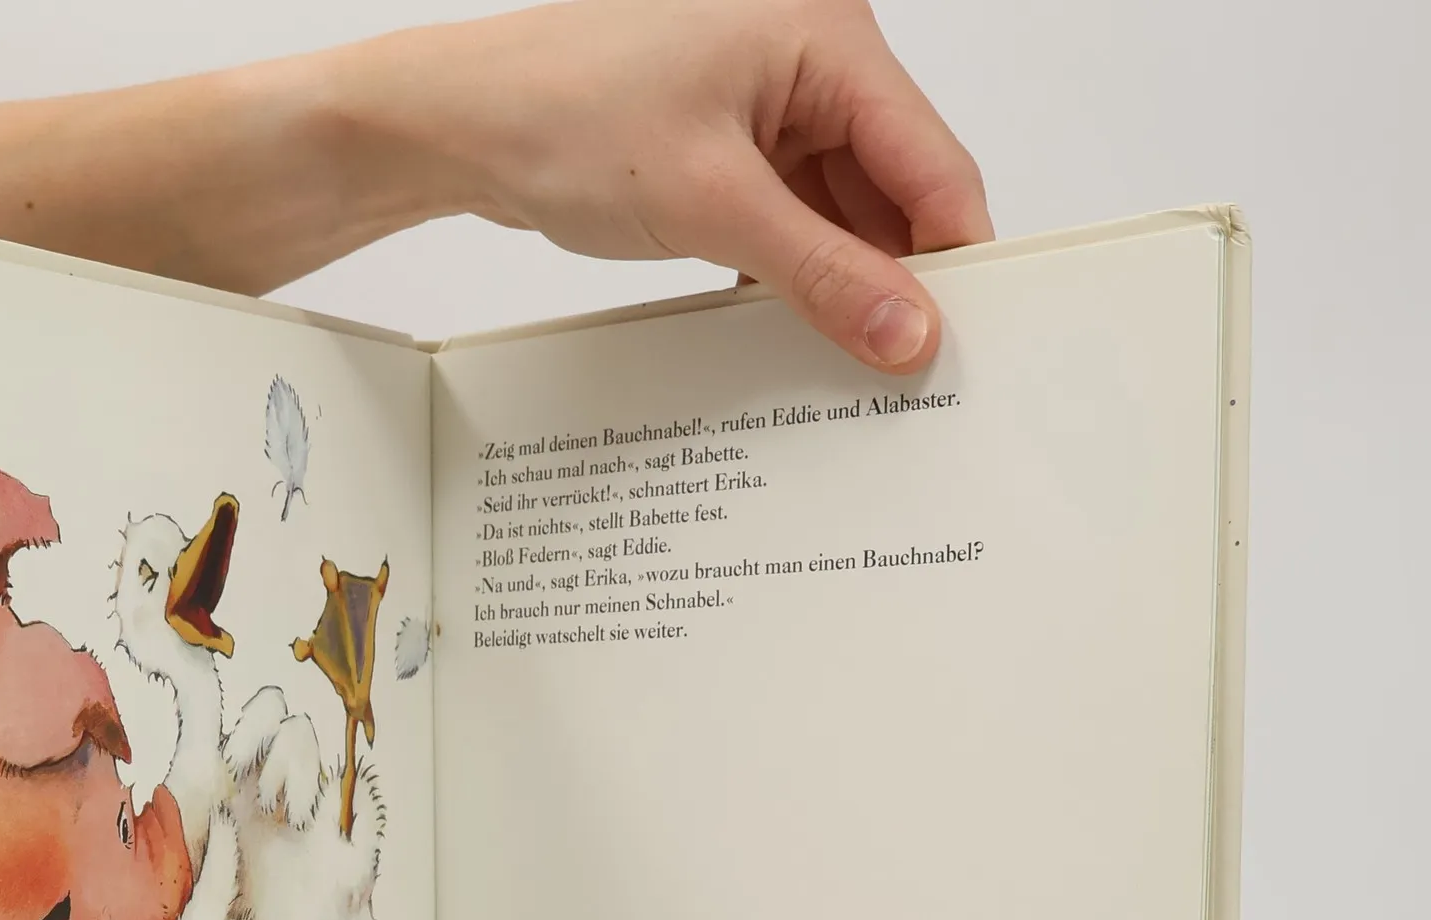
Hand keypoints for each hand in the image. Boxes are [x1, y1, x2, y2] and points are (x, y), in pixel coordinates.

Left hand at [359, 0, 990, 370]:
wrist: (463, 123)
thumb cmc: (565, 116)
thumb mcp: (712, 205)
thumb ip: (822, 273)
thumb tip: (907, 331)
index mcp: (827, 36)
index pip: (932, 159)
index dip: (955, 256)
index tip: (967, 342)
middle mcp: (811, 57)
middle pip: (894, 186)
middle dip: (896, 276)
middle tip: (906, 371)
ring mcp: (770, 100)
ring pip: (842, 209)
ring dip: (841, 281)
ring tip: (849, 363)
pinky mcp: (733, 141)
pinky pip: (794, 215)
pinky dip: (795, 270)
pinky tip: (792, 328)